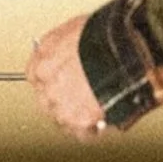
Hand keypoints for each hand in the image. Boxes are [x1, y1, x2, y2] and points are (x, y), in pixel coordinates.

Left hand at [26, 14, 109, 141]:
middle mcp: (47, 84)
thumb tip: (63, 52)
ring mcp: (62, 104)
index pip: (35, 76)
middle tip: (79, 94)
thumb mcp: (75, 29)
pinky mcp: (80, 121)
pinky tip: (98, 124)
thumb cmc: (106, 34)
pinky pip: (81, 133)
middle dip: (61, 97)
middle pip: (47, 99)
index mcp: (43, 60)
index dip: (51, 78)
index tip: (60, 80)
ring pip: (62, 117)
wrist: (128, 50)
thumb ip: (62, 45)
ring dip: (75, 115)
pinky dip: (89, 131)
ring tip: (93, 109)